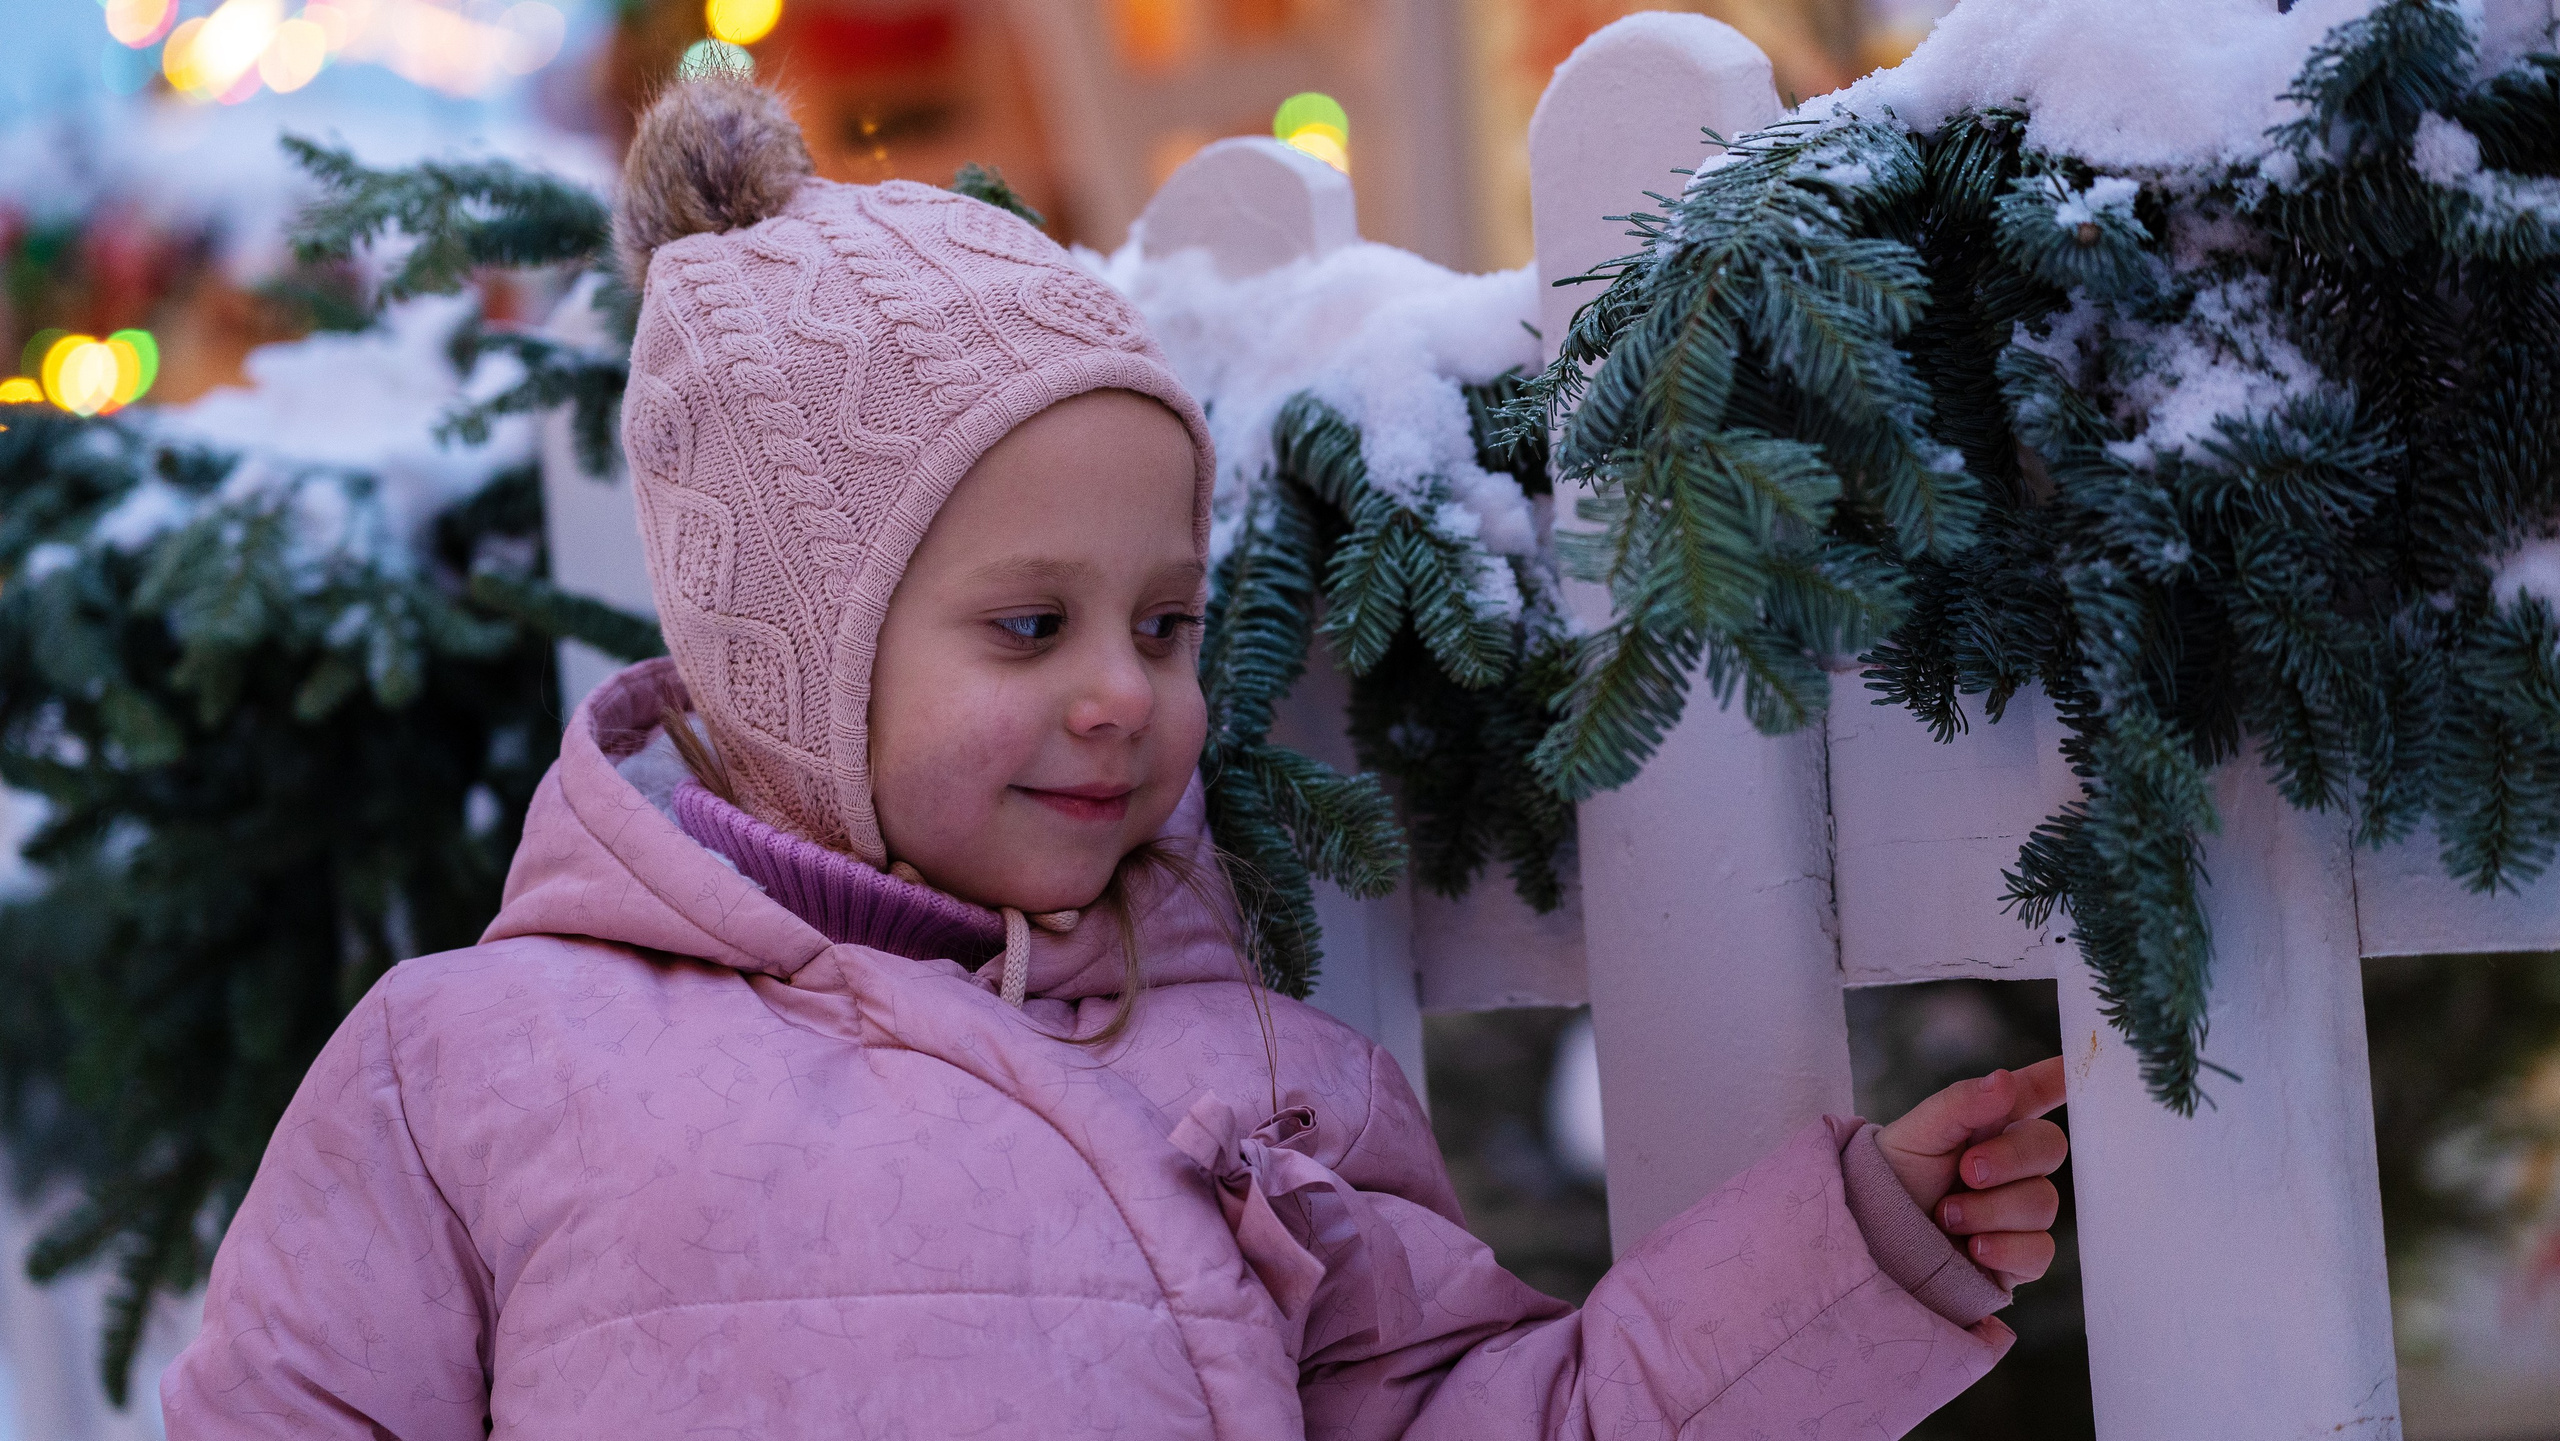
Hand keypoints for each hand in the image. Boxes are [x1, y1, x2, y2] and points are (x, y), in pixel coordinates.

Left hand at [1876, 1056, 2068, 1288]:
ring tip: (1947, 1216)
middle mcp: (2012, 1165)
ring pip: (2043, 1203)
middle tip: (1967, 1171)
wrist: (1873, 1243)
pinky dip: (2003, 1248)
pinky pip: (2039, 1250)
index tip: (2074, 1065)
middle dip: (2010, 1158)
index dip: (2058, 1078)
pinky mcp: (2020, 1258)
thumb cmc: (1891, 1181)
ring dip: (1989, 1210)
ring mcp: (2019, 1213)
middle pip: (2051, 1147)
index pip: (2033, 1093)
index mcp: (1988, 1124)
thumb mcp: (1916, 1134)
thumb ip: (1961, 1104)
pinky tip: (1972, 1248)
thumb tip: (2005, 1080)